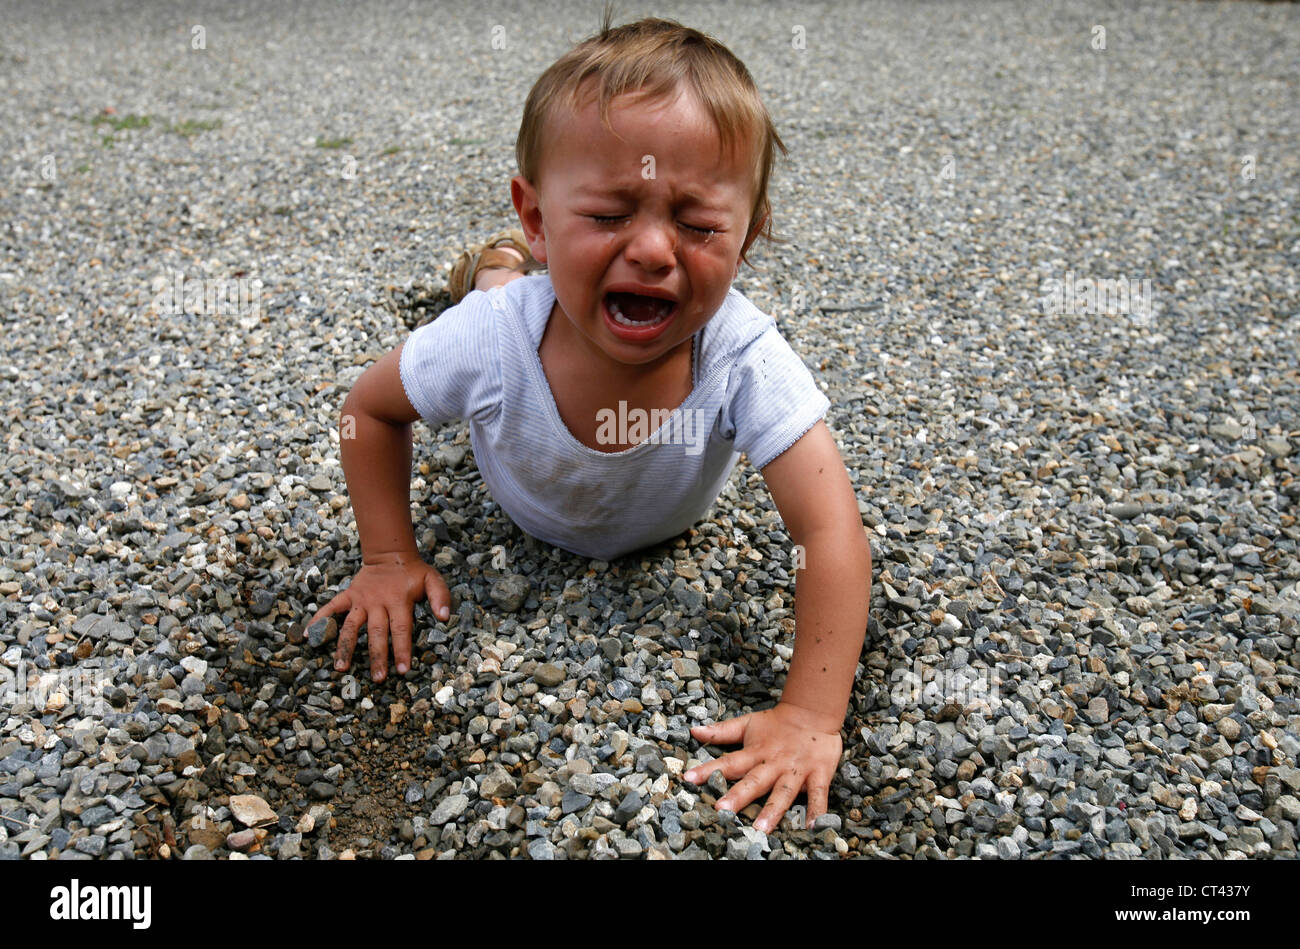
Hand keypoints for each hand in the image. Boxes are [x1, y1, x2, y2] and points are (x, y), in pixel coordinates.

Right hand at [306, 553, 450, 682]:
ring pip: (351, 625)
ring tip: (340, 667)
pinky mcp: (348, 596)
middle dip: (377, 656)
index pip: (400, 629)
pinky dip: (319, 620)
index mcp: (399, 601)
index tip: (402, 670)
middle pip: (376, 633)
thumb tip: (445, 617)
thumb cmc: (413, 572)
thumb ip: (440, 597)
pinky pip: (331, 608)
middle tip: (378, 678)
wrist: (390, 554)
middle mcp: (378, 603)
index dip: (401, 649)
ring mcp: (361, 600)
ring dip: (345, 647)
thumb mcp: (432, 580)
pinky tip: (308, 636)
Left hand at [683, 701, 842, 832]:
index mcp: (756, 752)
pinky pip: (819, 795)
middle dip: (738, 795)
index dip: (709, 770)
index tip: (689, 778)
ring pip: (784, 792)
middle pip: (754, 781)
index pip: (729, 762)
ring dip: (773, 810)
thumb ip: (721, 731)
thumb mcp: (748, 723)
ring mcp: (797, 770)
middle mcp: (774, 764)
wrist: (814, 712)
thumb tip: (694, 731)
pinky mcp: (819, 775)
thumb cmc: (778, 723)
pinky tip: (813, 827)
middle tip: (722, 809)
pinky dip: (818, 811)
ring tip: (761, 828)